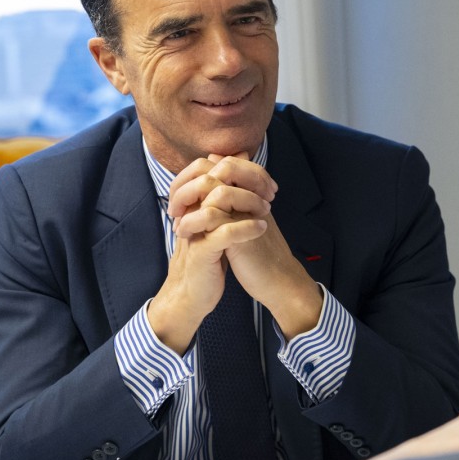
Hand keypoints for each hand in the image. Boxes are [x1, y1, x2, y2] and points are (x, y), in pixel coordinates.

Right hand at [148, 153, 275, 352]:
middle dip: (245, 180)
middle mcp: (189, 211)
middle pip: (210, 178)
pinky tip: (261, 228)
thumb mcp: (219, 223)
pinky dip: (246, 227)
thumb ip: (226, 197)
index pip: (208, 167)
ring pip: (216, 201)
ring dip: (248, 201)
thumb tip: (240, 164)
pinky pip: (223, 232)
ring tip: (266, 210)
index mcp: (192, 201)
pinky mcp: (201, 251)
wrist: (193, 294)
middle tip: (269, 194)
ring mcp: (194, 230)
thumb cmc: (209, 257)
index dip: (241, 169)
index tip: (267, 185)